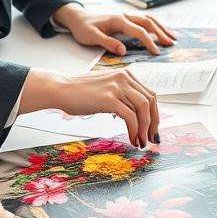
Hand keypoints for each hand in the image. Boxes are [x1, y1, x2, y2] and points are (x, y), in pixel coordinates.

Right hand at [19, 69, 159, 146]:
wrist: (61, 89)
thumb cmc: (80, 92)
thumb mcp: (106, 88)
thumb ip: (121, 95)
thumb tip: (136, 114)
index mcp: (126, 74)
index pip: (149, 94)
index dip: (155, 113)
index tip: (153, 129)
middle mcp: (124, 77)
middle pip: (150, 101)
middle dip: (154, 122)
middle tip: (151, 139)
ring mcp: (117, 86)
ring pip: (143, 109)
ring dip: (145, 129)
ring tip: (141, 142)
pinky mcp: (109, 98)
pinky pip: (130, 117)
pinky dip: (135, 130)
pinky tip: (132, 139)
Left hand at [52, 4, 175, 55]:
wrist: (77, 18)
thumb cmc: (83, 28)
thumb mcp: (91, 37)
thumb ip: (108, 43)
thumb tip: (123, 51)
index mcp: (118, 20)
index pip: (138, 30)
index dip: (149, 41)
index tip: (157, 52)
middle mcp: (124, 16)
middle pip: (148, 22)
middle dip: (161, 33)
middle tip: (171, 44)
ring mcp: (126, 16)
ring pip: (148, 19)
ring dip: (161, 27)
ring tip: (172, 37)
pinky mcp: (126, 20)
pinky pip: (144, 20)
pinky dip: (155, 25)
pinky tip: (160, 32)